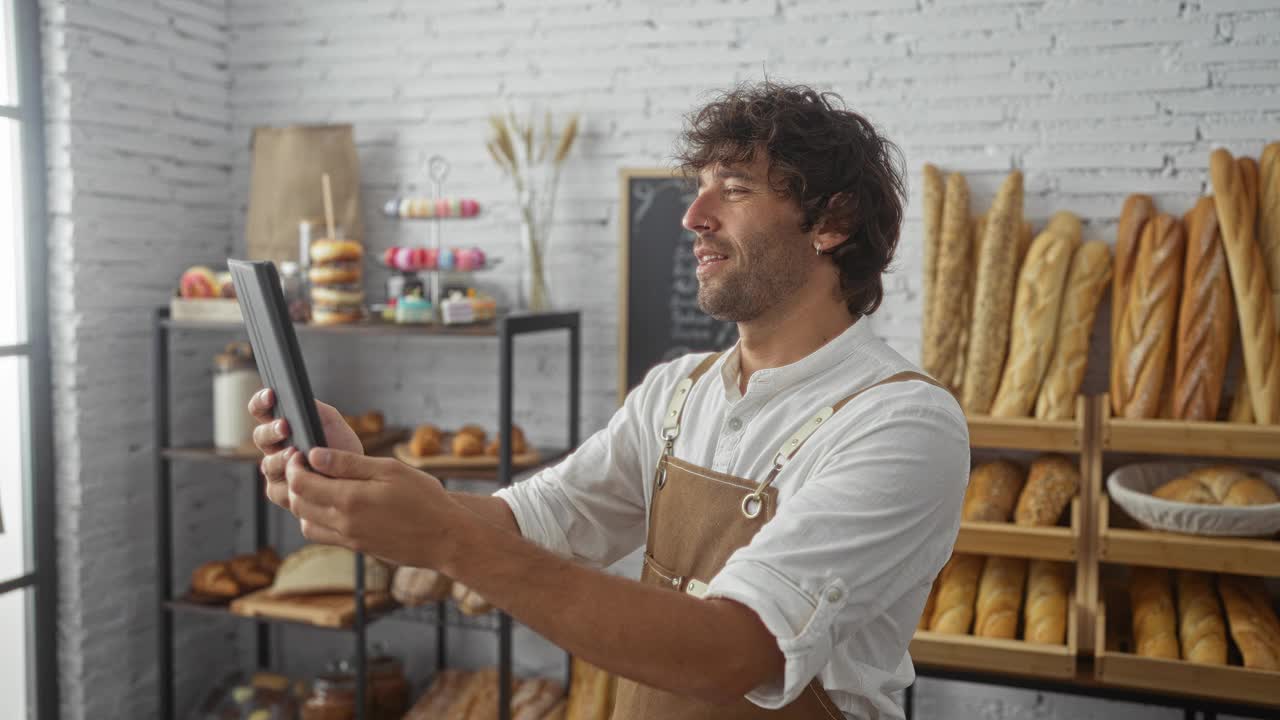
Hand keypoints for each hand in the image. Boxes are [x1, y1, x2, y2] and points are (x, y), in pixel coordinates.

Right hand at [249, 388, 362, 511]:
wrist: (355, 478)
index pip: (261, 410)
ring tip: (294, 453)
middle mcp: (273, 448)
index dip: (261, 401)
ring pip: (267, 464)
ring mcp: (275, 471)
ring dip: (279, 458)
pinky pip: (276, 489)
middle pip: (260, 436)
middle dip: (271, 431)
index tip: (271, 394)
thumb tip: (300, 399)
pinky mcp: (282, 493)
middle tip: (285, 427)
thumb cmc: (340, 447)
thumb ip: (316, 409)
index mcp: (280, 426)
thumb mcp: (332, 423)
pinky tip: (298, 475)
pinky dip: (287, 481)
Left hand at [284, 447, 457, 568]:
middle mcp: (343, 522)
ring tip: (317, 484)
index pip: (301, 484)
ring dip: (303, 502)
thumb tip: (315, 455)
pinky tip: (333, 504)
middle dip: (294, 482)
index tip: (299, 453)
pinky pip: (322, 535)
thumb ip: (350, 463)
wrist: (445, 538)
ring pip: (305, 522)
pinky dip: (316, 519)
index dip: (294, 466)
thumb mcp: (390, 470)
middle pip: (298, 503)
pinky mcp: (356, 547)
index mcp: (350, 499)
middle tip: (304, 465)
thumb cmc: (425, 499)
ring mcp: (349, 538)